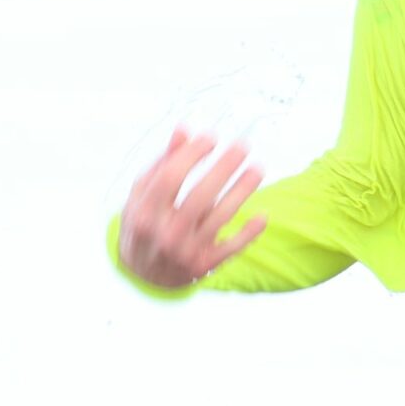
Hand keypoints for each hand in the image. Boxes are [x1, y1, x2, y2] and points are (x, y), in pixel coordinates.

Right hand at [117, 128, 266, 288]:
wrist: (143, 276)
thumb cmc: (145, 226)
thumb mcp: (142, 196)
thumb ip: (163, 163)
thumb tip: (184, 129)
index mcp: (144, 212)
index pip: (170, 178)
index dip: (191, 155)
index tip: (211, 137)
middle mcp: (164, 233)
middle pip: (198, 196)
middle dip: (223, 168)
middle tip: (242, 146)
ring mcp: (184, 251)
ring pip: (219, 218)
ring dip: (241, 192)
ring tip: (257, 168)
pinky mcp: (203, 265)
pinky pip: (230, 249)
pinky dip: (248, 233)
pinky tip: (262, 215)